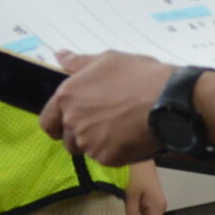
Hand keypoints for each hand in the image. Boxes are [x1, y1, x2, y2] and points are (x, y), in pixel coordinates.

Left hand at [40, 51, 170, 165]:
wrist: (168, 99)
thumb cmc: (138, 75)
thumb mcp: (107, 59)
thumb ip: (79, 62)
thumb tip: (60, 56)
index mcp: (67, 97)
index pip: (47, 121)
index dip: (56, 124)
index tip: (66, 124)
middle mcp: (73, 122)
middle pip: (67, 139)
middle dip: (80, 135)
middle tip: (102, 123)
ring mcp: (89, 142)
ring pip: (87, 150)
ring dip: (98, 143)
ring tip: (119, 128)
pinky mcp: (107, 158)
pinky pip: (106, 158)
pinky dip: (116, 151)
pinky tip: (131, 136)